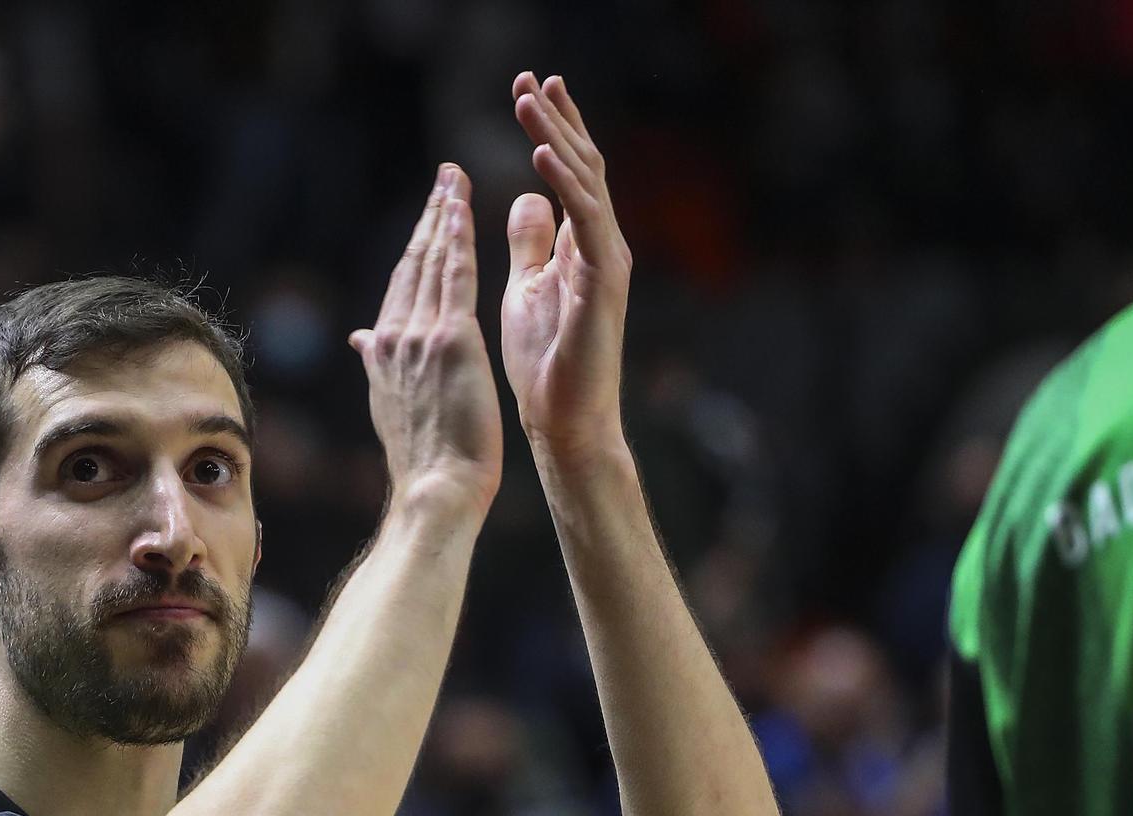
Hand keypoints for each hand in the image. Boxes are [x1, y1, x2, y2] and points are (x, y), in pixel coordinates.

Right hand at [349, 162, 504, 519]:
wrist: (436, 491)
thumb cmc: (425, 463)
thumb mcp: (392, 407)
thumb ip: (379, 365)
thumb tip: (361, 341)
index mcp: (385, 354)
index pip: (401, 288)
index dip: (415, 248)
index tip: (429, 216)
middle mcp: (395, 339)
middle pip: (413, 265)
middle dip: (429, 218)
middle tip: (444, 177)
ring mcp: (420, 338)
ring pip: (433, 263)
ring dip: (443, 216)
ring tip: (453, 180)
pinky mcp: (452, 342)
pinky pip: (455, 278)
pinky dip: (458, 240)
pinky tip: (462, 209)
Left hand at [500, 72, 633, 469]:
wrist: (564, 421)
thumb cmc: (546, 362)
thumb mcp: (528, 287)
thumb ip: (531, 242)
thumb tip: (524, 197)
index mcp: (582, 244)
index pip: (571, 173)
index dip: (553, 130)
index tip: (530, 91)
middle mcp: (602, 244)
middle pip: (584, 166)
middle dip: (558, 120)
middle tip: (533, 78)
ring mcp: (608, 261)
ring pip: (586, 184)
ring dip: (557, 139)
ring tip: (530, 101)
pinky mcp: (604, 283)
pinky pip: (587, 222)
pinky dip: (565, 186)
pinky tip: (541, 157)